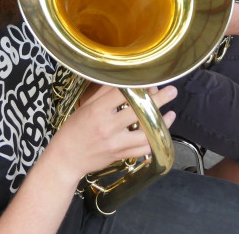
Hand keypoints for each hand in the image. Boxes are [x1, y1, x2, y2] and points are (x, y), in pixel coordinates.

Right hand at [50, 85, 177, 179]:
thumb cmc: (74, 129)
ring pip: (146, 132)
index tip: (151, 79)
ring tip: (171, 114)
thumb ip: (105, 93)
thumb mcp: (86, 106)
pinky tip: (161, 132)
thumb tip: (123, 79)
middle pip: (139, 110)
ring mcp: (116, 143)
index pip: (122, 93)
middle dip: (159, 99)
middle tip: (171, 91)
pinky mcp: (121, 155)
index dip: (139, 85)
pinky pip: (144, 149)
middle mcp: (108, 126)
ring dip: (162, 123)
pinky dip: (155, 141)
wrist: (66, 158)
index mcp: (97, 110)